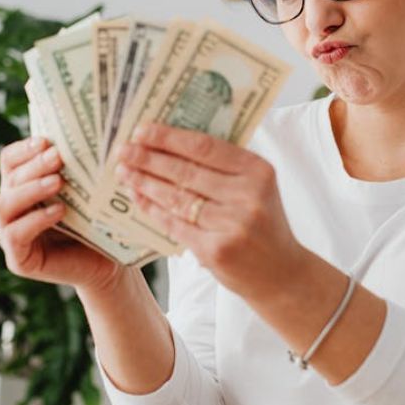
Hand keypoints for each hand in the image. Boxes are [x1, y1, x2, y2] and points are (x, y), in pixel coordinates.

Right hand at [0, 137, 122, 291]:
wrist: (108, 262)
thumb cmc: (96, 222)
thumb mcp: (85, 190)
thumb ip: (75, 168)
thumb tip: (82, 134)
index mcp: (21, 187)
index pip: (10, 161)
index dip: (24, 149)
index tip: (46, 140)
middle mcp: (10, 209)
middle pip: (9, 179)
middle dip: (33, 165)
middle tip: (58, 157)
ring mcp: (9, 235)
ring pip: (4, 205)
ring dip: (30, 190)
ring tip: (58, 182)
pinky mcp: (18, 259)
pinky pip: (15, 235)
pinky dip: (34, 221)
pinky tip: (59, 211)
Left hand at [116, 123, 306, 300]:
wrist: (282, 274)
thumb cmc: (263, 224)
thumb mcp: (257, 188)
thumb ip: (225, 167)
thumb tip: (171, 142)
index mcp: (258, 171)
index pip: (205, 147)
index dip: (168, 138)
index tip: (141, 130)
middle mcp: (248, 196)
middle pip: (186, 171)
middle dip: (148, 158)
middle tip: (122, 150)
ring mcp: (232, 225)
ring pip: (176, 198)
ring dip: (144, 183)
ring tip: (124, 171)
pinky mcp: (216, 251)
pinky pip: (174, 225)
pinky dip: (152, 210)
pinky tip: (138, 198)